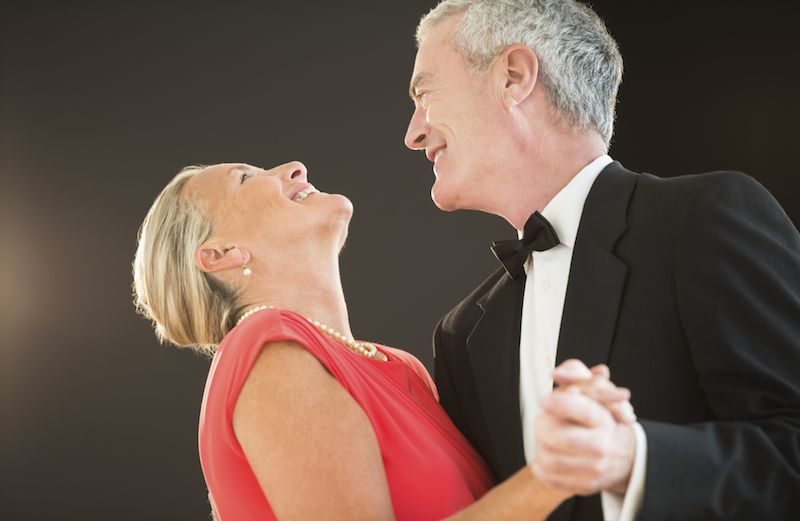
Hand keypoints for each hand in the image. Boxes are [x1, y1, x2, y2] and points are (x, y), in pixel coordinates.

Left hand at [530, 360, 636, 494]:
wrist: (623, 456)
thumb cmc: (604, 418)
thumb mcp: (597, 391)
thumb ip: (576, 375)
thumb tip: (557, 373)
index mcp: (604, 420)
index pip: (579, 409)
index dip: (558, 403)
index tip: (544, 400)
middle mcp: (601, 446)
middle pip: (556, 436)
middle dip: (541, 426)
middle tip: (539, 421)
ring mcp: (594, 469)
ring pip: (549, 458)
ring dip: (538, 446)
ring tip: (540, 439)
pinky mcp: (585, 485)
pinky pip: (551, 478)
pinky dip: (541, 467)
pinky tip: (541, 458)